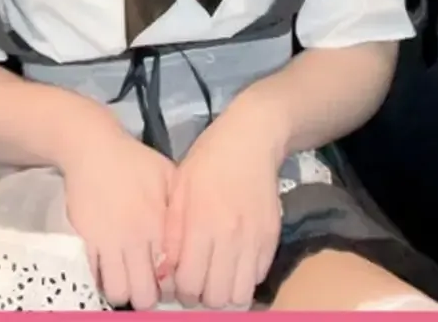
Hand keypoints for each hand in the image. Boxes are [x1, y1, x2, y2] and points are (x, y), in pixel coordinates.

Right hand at [62, 119, 175, 309]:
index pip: (173, 275)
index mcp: (159, 222)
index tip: (171, 281)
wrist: (92, 148)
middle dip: (149, 298)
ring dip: (125, 292)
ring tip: (129, 282)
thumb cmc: (132, 160)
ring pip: (118, 291)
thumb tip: (194, 235)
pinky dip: (102, 280)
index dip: (174, 287)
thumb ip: (181, 208)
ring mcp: (108, 240)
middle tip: (149, 287)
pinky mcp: (86, 240)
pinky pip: (94, 277)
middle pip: (145, 293)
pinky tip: (110, 271)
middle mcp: (136, 236)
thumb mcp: (168, 176)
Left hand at [164, 105, 283, 308]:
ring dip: (226, 294)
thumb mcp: (179, 188)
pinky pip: (258, 277)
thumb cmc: (208, 160)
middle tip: (198, 282)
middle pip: (217, 298)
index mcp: (202, 223)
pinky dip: (244, 279)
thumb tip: (165, 272)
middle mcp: (231, 236)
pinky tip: (233, 262)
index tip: (179, 281)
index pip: (190, 284)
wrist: (251, 139)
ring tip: (216, 278)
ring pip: (241, 296)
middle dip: (203, 298)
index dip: (181, 291)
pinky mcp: (272, 238)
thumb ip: (172, 233)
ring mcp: (255, 239)